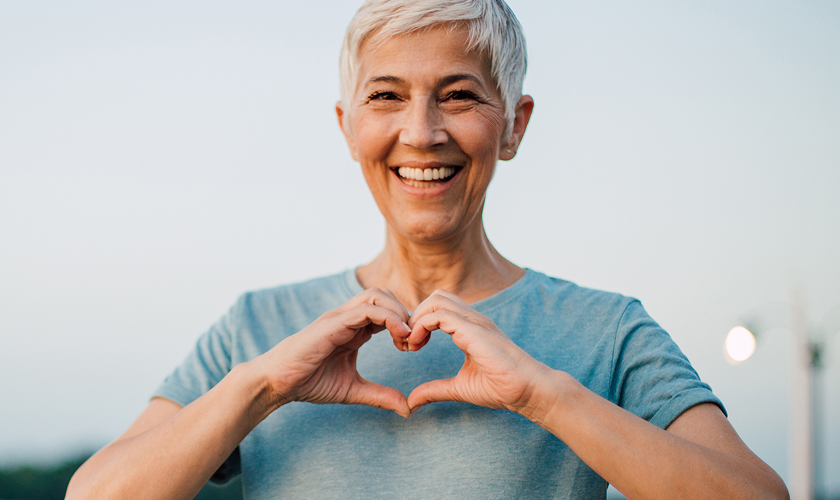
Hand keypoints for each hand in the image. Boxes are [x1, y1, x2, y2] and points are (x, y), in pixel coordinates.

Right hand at [255, 288, 411, 416]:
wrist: (278, 383)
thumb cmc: (309, 382)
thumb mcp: (353, 390)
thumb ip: (380, 396)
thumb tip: (407, 408)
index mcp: (355, 328)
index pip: (387, 310)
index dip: (405, 323)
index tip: (414, 347)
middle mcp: (349, 317)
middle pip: (385, 294)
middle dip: (405, 312)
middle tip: (413, 340)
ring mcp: (340, 317)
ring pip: (377, 295)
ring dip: (398, 311)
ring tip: (406, 336)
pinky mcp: (333, 323)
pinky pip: (366, 309)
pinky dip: (388, 317)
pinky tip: (398, 335)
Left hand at [400, 290, 551, 415]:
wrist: (528, 391)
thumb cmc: (502, 388)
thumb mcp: (459, 388)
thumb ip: (435, 390)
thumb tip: (411, 403)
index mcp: (470, 328)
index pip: (439, 309)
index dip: (418, 323)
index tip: (409, 347)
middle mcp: (472, 319)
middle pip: (435, 297)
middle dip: (414, 316)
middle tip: (406, 343)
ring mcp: (474, 321)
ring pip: (436, 300)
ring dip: (416, 318)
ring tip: (410, 344)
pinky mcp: (473, 330)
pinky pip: (439, 315)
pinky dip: (421, 326)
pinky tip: (417, 346)